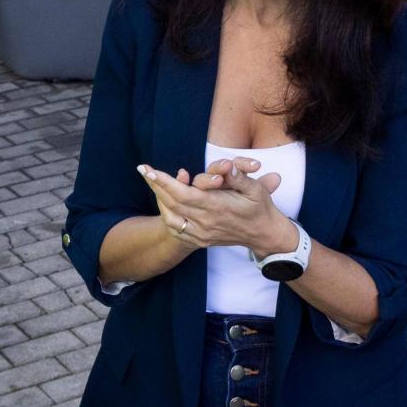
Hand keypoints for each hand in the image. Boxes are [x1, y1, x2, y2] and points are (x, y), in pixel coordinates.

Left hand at [138, 163, 293, 255]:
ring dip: (159, 198)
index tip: (149, 169)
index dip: (164, 181)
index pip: (183, 194)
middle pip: (171, 203)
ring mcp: (201, 234)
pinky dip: (166, 214)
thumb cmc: (259, 207)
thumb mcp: (256, 188)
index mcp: (218, 207)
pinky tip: (164, 201)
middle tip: (143, 169)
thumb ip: (239, 176)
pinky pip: (175, 229)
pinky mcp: (200, 240)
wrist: (264, 234)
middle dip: (155, 185)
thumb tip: (227, 166)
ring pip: (170, 217)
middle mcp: (206, 222)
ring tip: (153, 181)